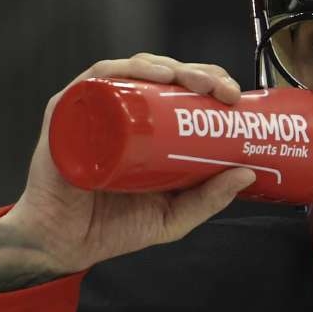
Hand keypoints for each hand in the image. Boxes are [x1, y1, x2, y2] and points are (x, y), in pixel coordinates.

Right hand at [0, 54, 254, 276]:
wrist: (64, 246)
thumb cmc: (113, 226)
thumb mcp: (173, 215)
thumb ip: (208, 199)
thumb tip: (248, 173)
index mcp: (147, 127)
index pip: (181, 90)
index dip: (210, 83)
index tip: (234, 97)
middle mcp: (120, 112)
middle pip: (161, 74)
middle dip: (196, 72)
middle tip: (221, 89)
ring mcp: (93, 110)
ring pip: (131, 70)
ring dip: (165, 66)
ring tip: (190, 80)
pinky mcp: (66, 115)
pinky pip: (92, 82)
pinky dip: (120, 71)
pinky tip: (147, 75)